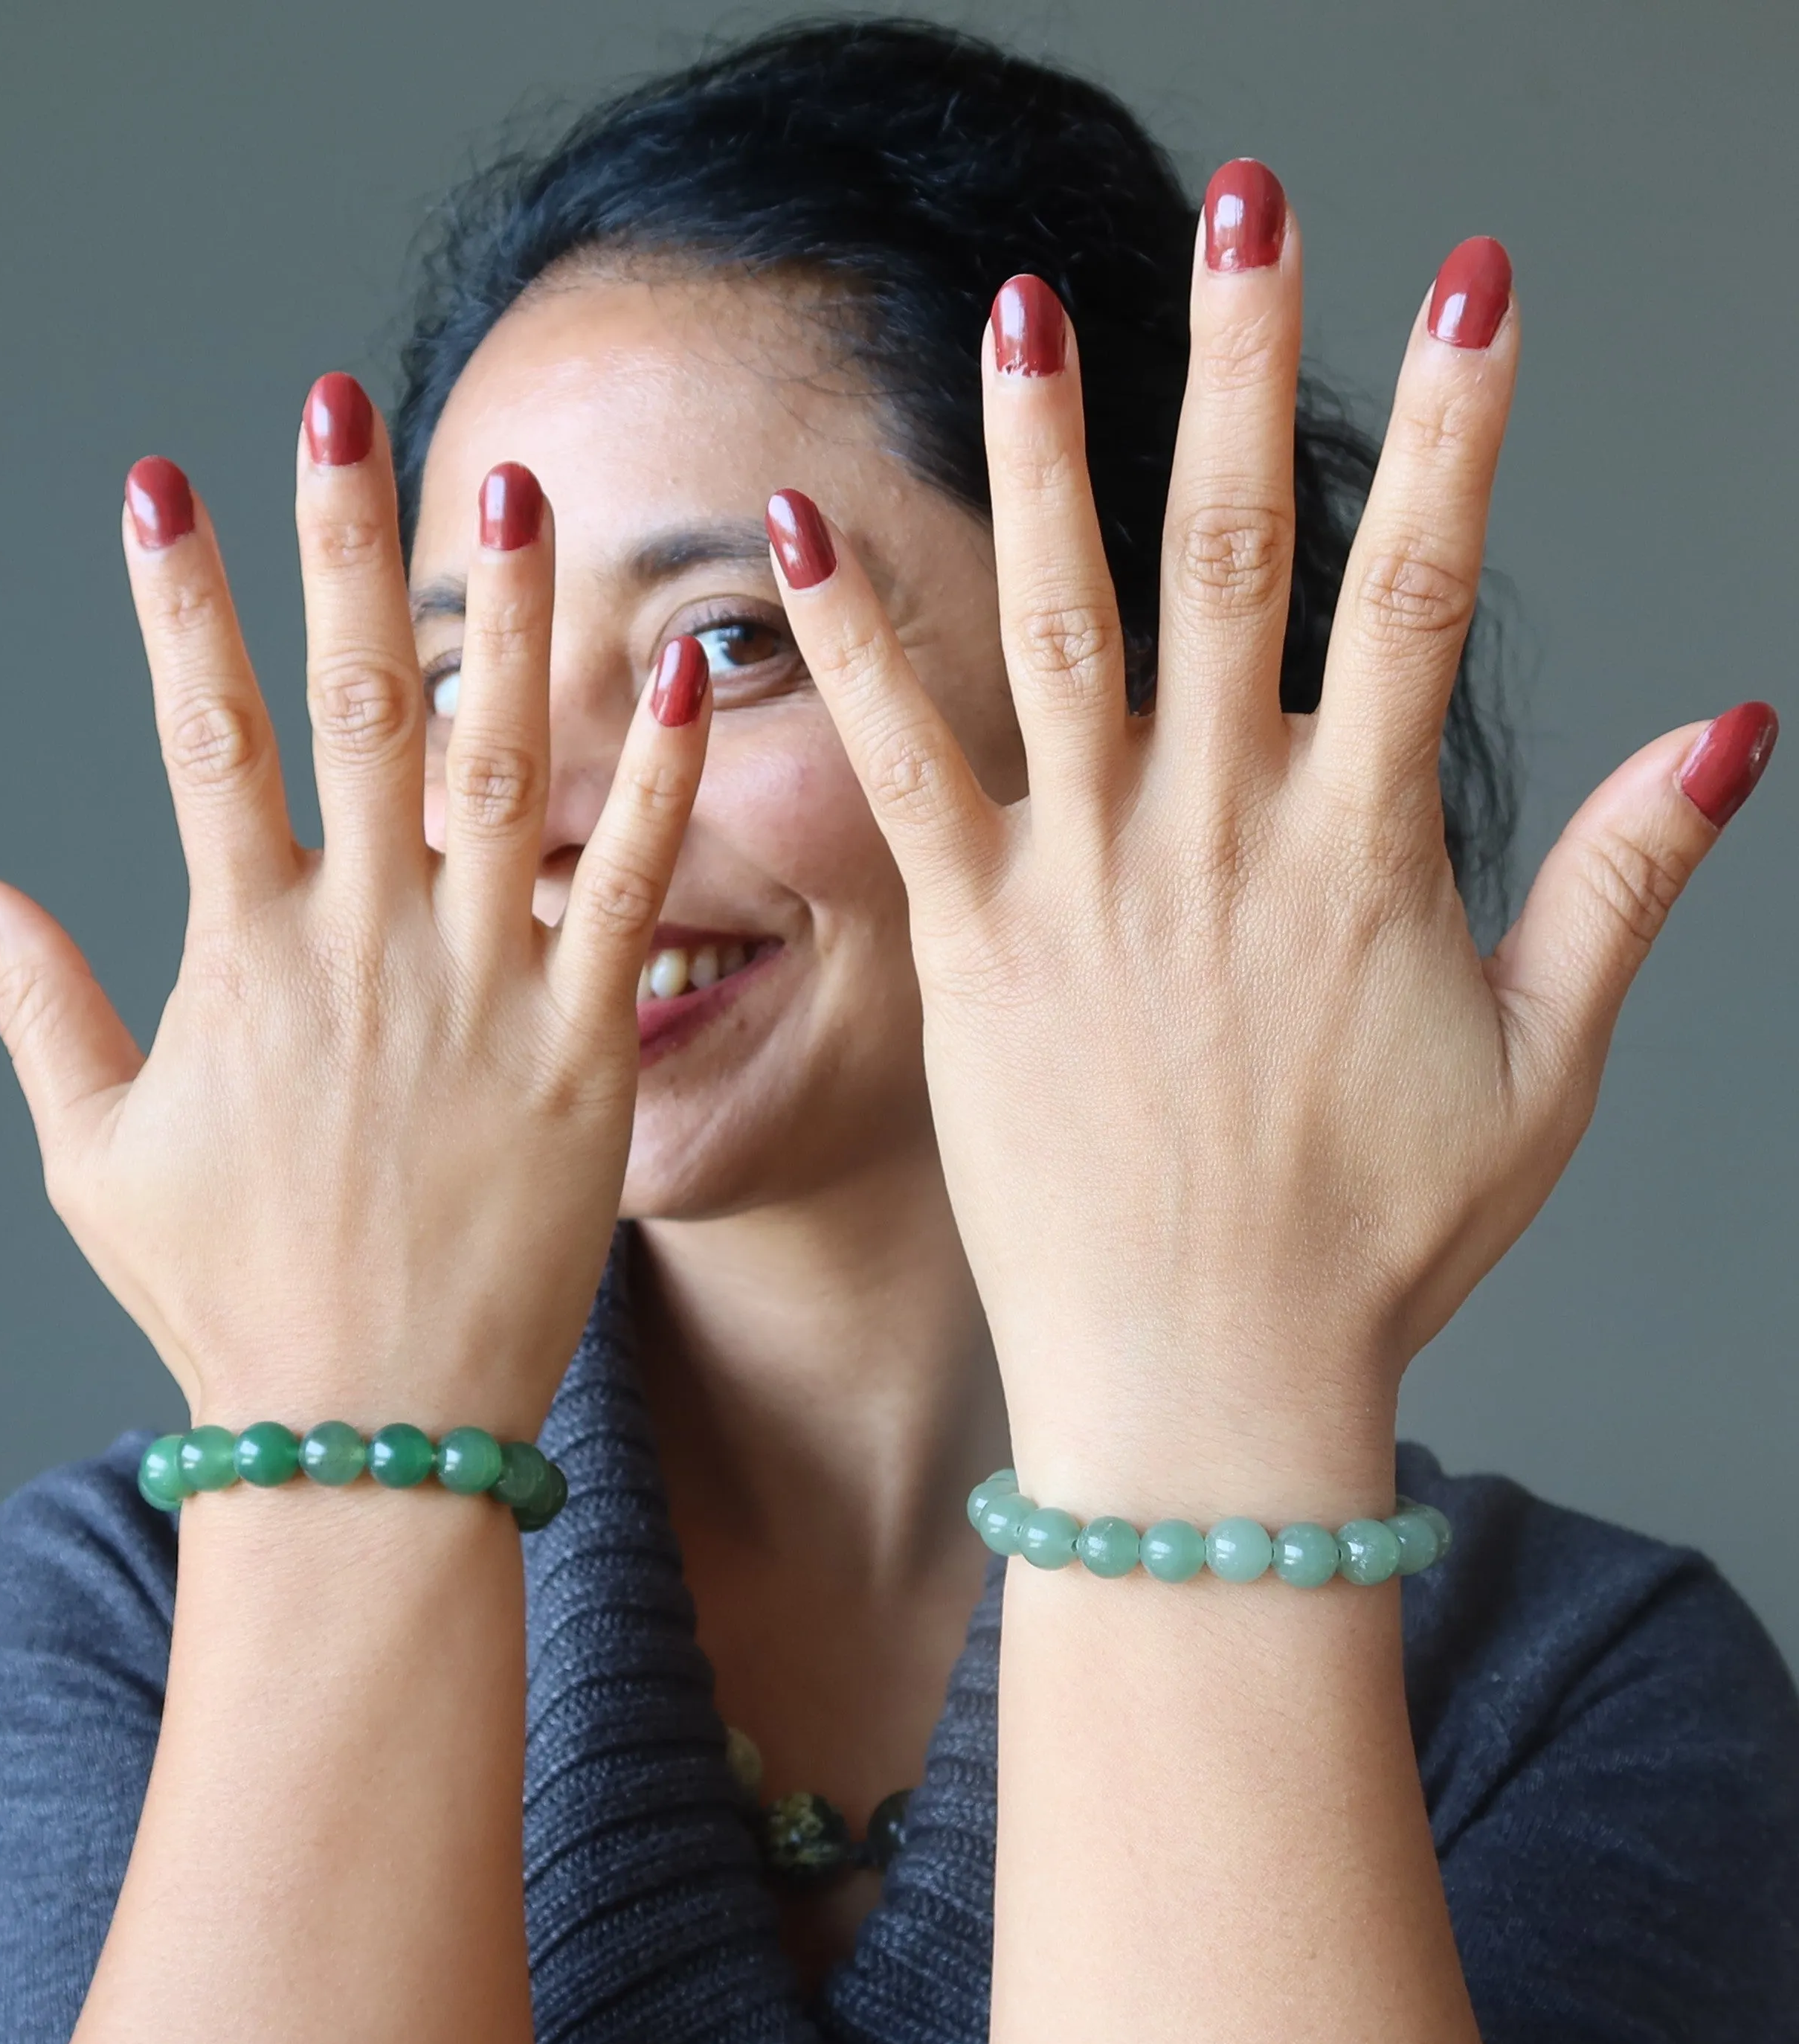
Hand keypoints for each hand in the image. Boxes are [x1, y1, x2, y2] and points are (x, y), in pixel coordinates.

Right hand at [0, 383, 709, 1433]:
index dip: (181, 600)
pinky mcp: (584, 1051)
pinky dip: (659, 782)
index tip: (166, 481)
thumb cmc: (228, 1301)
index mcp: (242, 960)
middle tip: (349, 406)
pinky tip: (683, 677)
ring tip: (520, 492)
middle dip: (345, 545)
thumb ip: (37, 1005)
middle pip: (358, 705)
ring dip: (512, 622)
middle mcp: (363, 945)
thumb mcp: (93, 1155)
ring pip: (500, 766)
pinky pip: (632, 891)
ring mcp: (481, 990)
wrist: (367, 1431)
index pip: (204, 736)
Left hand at [767, 190, 1775, 1511]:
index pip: (1420, 590)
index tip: (1474, 281)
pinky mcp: (968, 944)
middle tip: (1251, 200)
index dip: (1455, 428)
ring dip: (1044, 454)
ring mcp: (1083, 881)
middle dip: (1245, 366)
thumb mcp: (1539, 1074)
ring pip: (1059, 625)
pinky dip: (848, 644)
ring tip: (1021, 304)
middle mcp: (1219, 834)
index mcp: (1361, 851)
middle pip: (1233, 559)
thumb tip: (1734, 725)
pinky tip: (800, 526)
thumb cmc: (1370, 1245)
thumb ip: (1622, 890)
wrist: (1202, 1381)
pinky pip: (899, 767)